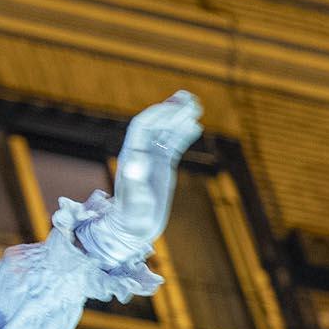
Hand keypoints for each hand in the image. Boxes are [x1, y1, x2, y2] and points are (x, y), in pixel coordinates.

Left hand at [95, 92, 202, 255]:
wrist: (132, 229)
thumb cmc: (132, 216)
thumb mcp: (134, 200)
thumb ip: (134, 181)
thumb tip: (136, 161)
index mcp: (131, 155)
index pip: (143, 126)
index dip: (158, 114)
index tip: (176, 107)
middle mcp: (140, 152)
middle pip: (156, 124)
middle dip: (172, 110)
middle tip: (190, 99)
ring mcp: (152, 158)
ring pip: (166, 132)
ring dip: (179, 117)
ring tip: (196, 105)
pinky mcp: (161, 166)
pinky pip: (173, 144)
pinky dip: (184, 134)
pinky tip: (196, 126)